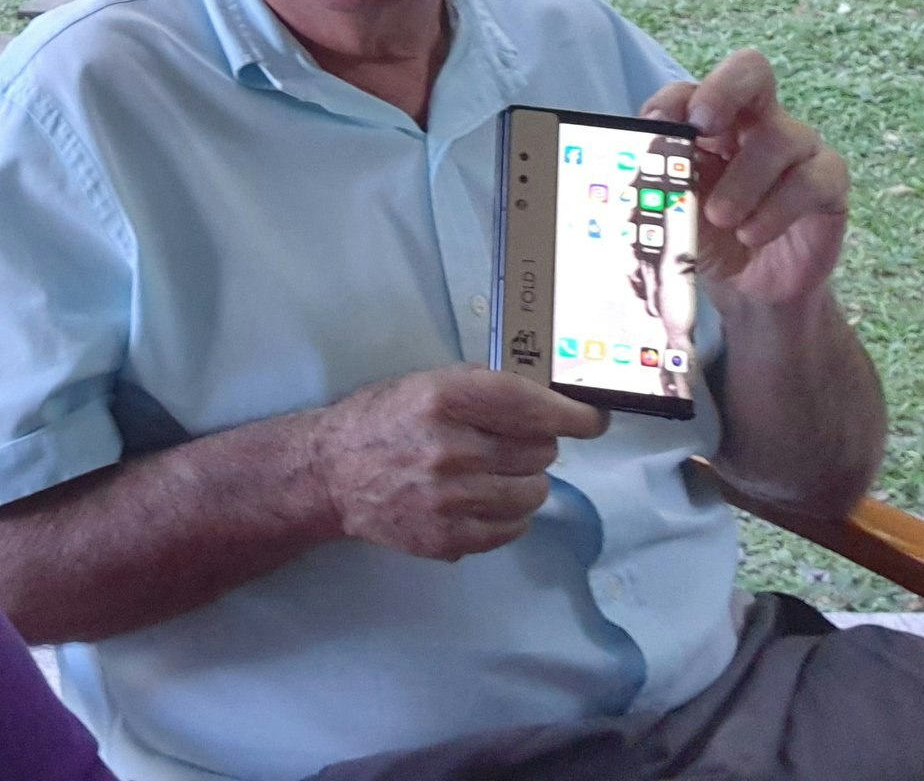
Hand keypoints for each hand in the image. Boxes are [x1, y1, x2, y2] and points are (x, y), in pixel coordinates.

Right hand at [308, 366, 607, 561]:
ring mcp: (451, 499)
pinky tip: (482, 498)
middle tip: (512, 443)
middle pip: (542, 451)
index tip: (592, 419)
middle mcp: (452, 448)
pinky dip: (509, 513)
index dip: (575, 415)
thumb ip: (485, 391)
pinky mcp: (449, 538)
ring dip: (525, 480)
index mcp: (446, 399)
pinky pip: (513, 528)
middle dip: (537, 445)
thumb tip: (551, 401)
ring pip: (535, 492)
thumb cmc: (384, 418)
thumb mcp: (427, 384)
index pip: (535, 408)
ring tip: (495, 473)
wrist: (331, 472)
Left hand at [640, 49, 848, 307]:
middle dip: (724, 91)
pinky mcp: (828, 181)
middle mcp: (755, 123)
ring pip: (779, 136)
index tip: (656, 125)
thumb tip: (628, 163)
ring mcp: (797, 148)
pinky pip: (812, 177)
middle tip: (703, 125)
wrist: (747, 287)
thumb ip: (654, 182)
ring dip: (744, 180)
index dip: (673, 100)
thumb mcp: (671, 211)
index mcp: (708, 123)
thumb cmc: (705, 236)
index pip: (690, 89)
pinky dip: (778, 208)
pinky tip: (751, 233)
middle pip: (752, 73)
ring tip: (722, 218)